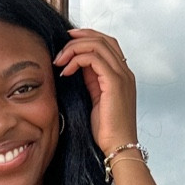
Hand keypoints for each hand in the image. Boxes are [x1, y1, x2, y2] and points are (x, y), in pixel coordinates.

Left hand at [54, 27, 137, 155]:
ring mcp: (122, 76)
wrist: (118, 147)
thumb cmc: (108, 130)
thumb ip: (91, 80)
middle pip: (103, 39)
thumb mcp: (96, 99)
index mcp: (122, 75)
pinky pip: (93, 59)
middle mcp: (125, 72)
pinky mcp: (115, 82)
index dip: (87, 37)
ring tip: (60, 60)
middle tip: (61, 47)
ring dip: (74, 48)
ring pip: (97, 45)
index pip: (107, 44)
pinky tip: (66, 71)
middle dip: (79, 37)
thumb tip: (78, 66)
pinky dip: (76, 60)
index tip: (68, 41)